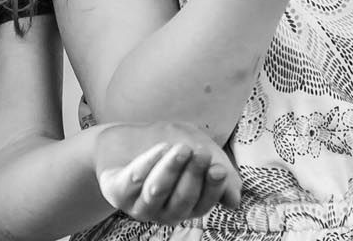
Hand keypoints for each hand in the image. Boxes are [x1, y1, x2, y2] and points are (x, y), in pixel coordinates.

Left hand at [94, 122, 240, 224]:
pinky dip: (147, 164)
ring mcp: (140, 205)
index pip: (203, 203)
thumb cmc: (168, 147)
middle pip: (182, 200)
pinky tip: (160, 147)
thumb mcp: (198, 149)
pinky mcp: (118, 193)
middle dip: (193, 175)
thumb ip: (218, 171)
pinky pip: (132, 182)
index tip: (217, 168)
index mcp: (187, 206)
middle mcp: (165, 212)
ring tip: (181, 148)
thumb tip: (234, 200)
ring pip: (157, 191)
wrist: (126, 141)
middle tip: (200, 152)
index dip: (212, 188)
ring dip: (171, 169)